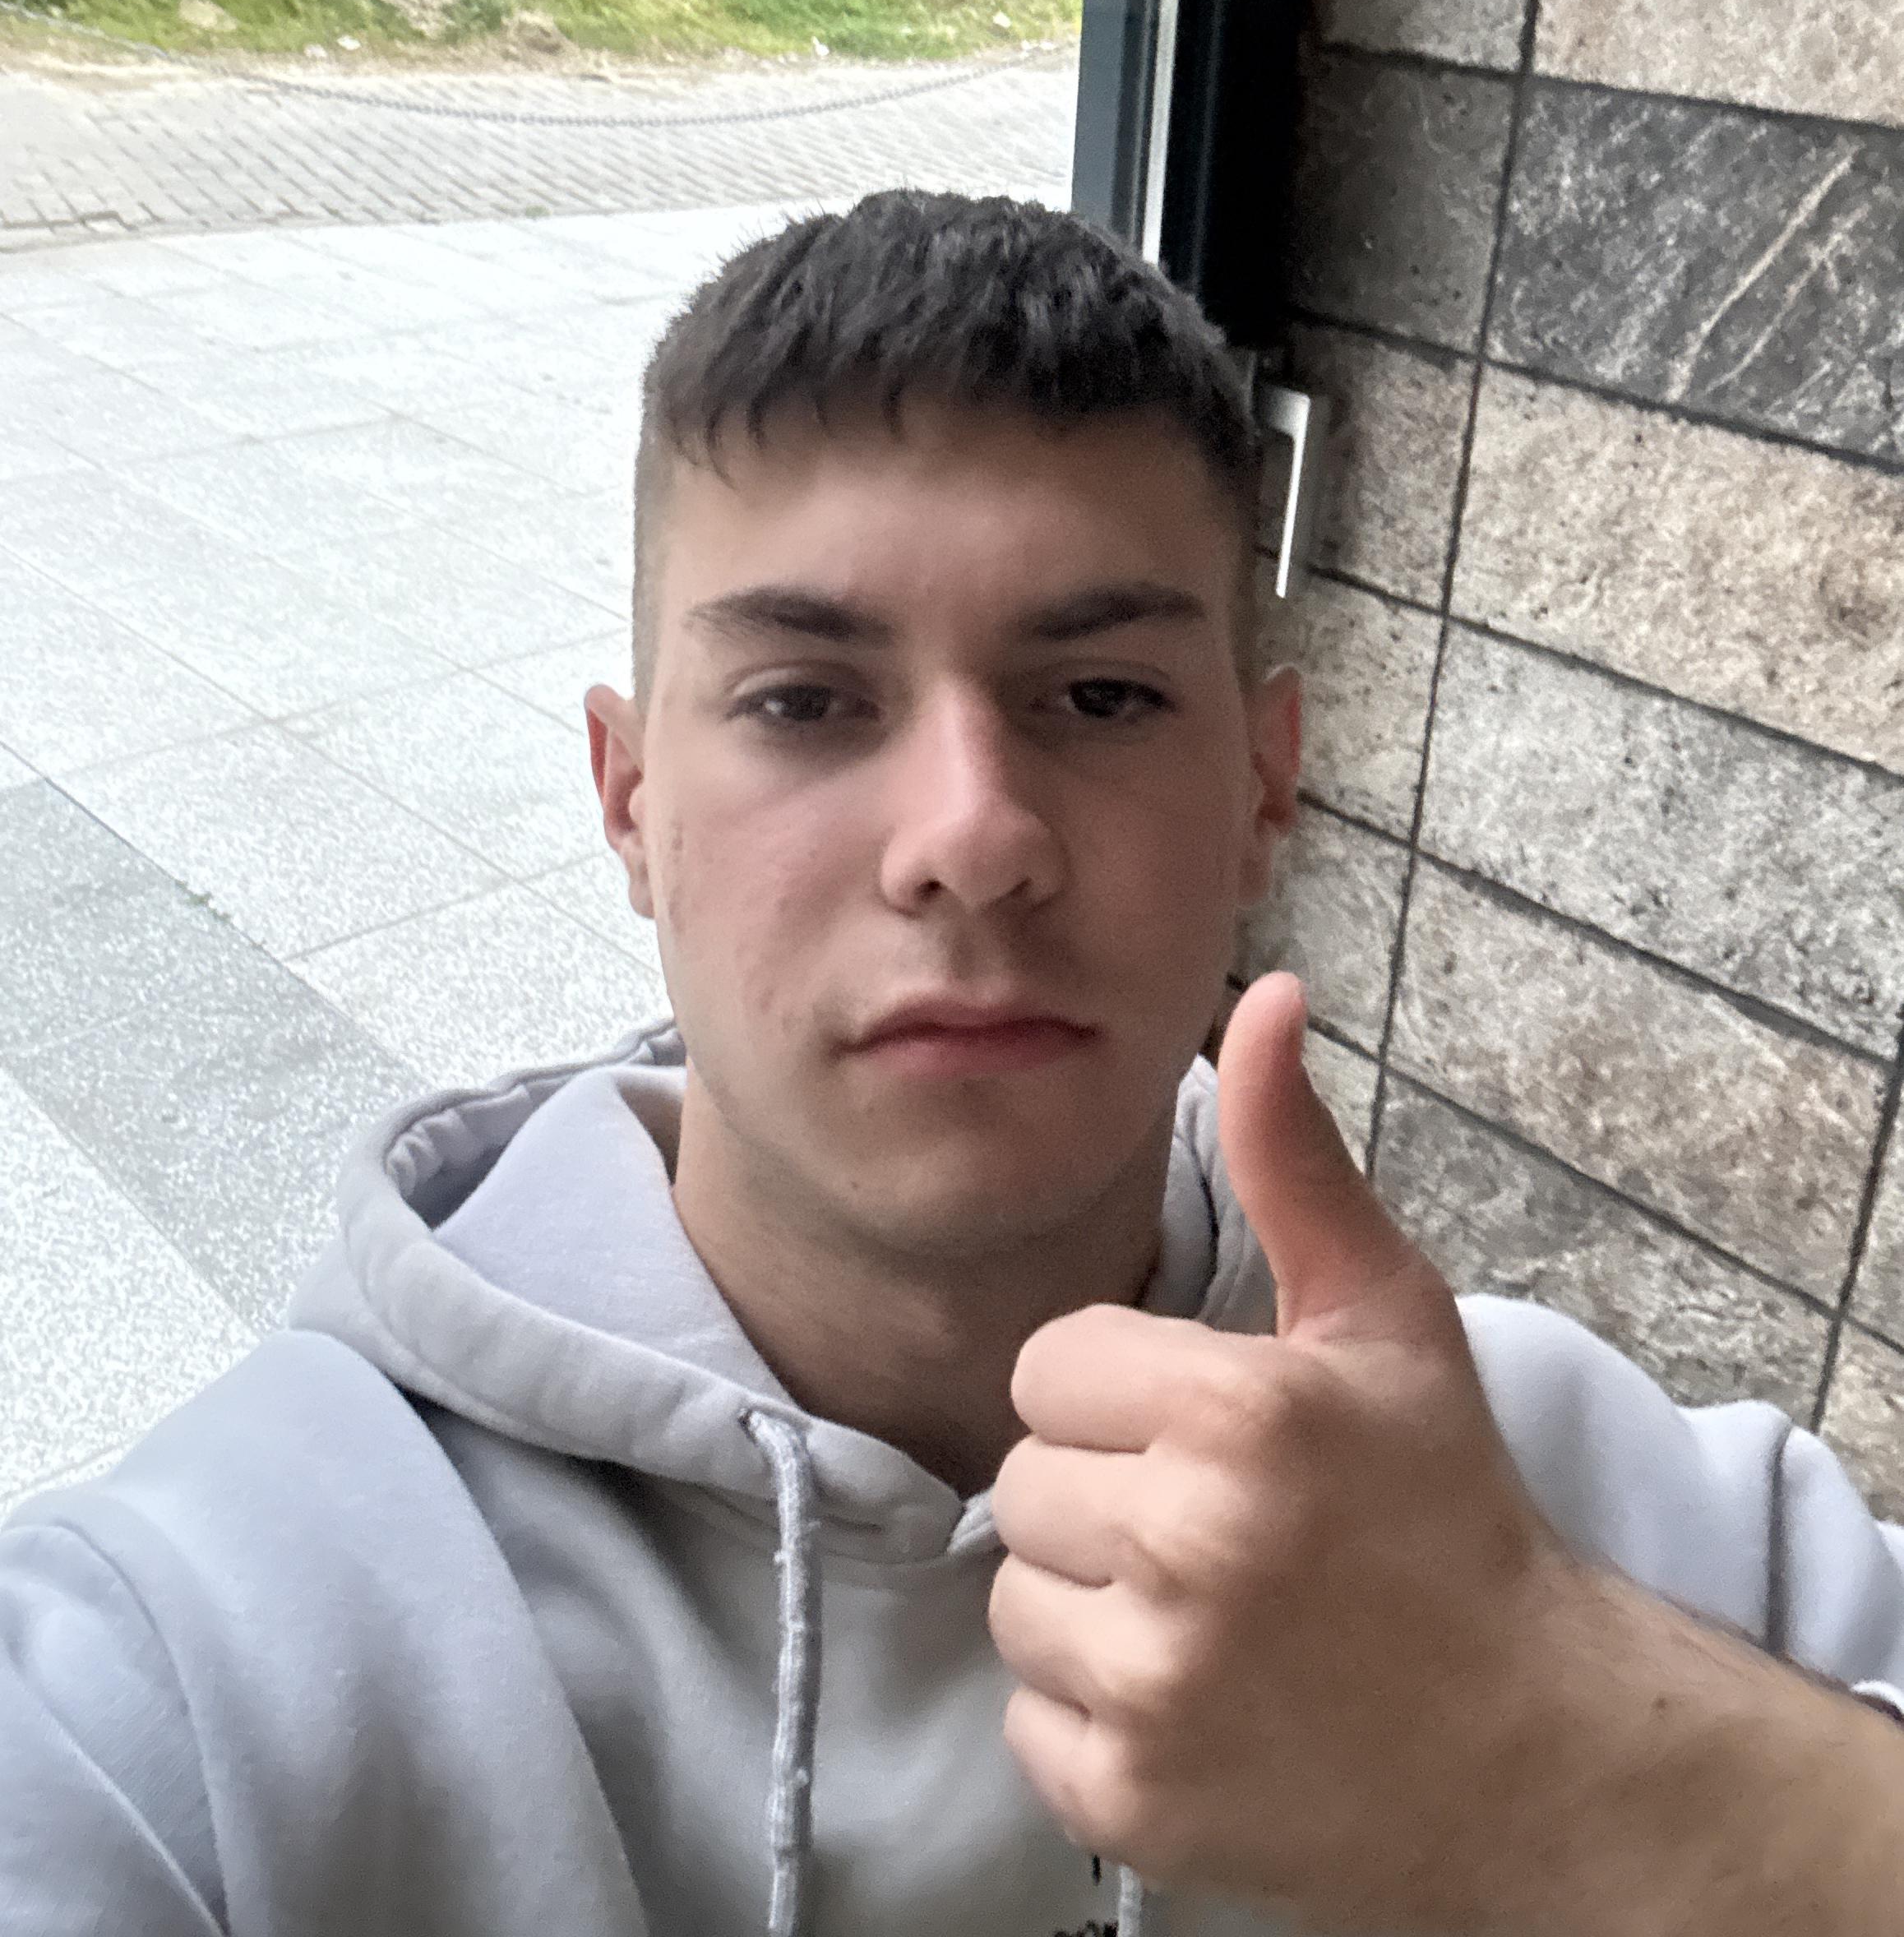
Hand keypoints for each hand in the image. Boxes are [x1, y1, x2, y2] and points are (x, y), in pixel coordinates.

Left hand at [986, 973, 1623, 1932]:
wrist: (1536, 1748)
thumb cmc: (1448, 1511)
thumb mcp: (1385, 1315)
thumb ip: (1291, 1157)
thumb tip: (1259, 995)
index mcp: (1240, 1412)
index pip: (1050, 1366)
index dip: (1122, 1395)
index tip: (1209, 1432)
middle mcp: (1190, 1547)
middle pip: (1021, 1482)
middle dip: (1103, 1493)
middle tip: (1217, 1528)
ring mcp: (1158, 1688)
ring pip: (1014, 1598)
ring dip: (1091, 1602)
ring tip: (1209, 1613)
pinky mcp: (1132, 1803)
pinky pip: (1028, 1717)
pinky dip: (1092, 1714)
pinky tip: (1197, 1700)